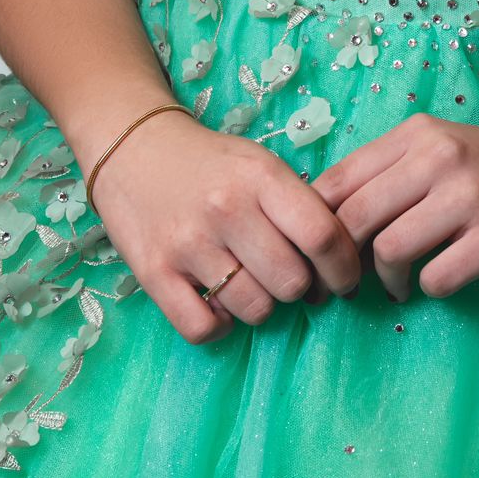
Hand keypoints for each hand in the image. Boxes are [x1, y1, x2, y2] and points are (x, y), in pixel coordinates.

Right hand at [88, 110, 362, 342]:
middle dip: (299, 287)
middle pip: (292, 282)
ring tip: (248, 280)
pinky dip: (219, 325)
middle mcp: (226, 208)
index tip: (344, 280)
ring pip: (254, 310)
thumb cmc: (211, 163)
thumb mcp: (261, 165)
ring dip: (260, 304)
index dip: (344, 268)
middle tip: (287, 275)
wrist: (134, 148)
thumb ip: (299, 206)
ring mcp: (187, 243)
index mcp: (261, 177)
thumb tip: (339, 264)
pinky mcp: (153, 273)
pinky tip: (218, 301)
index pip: (322, 236)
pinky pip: (204, 329)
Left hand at [309, 111, 478, 301]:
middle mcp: (439, 158)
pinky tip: (441, 278)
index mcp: (416, 134)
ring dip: (386, 279)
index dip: (318, 223)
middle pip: (355, 218)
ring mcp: (469, 197)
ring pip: (390, 250)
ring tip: (398, 284)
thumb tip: (324, 219)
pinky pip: (437, 278)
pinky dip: (429, 288)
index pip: (337, 180)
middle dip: (343, 260)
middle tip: (350, 280)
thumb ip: (387, 172)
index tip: (324, 250)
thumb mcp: (438, 148)